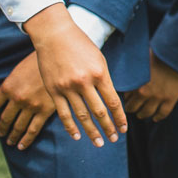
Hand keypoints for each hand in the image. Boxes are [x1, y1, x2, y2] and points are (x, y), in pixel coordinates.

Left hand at [0, 53, 55, 149]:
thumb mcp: (19, 70)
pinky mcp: (45, 111)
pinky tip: (21, 145)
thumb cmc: (38, 61)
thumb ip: (11, 85)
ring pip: (18, 127)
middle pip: (4, 119)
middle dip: (2, 128)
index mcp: (7, 86)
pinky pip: (33, 130)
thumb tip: (5, 98)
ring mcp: (31, 106)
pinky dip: (26, 140)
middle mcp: (17, 98)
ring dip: (12, 136)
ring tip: (10, 141)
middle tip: (1, 134)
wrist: (58, 56)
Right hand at [27, 3, 126, 145]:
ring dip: (92, 132)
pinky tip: (77, 136)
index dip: (119, 118)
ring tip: (99, 143)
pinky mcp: (54, 90)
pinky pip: (64, 113)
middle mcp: (84, 82)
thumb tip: (112, 100)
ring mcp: (67, 87)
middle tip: (114, 140)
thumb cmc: (80, 44)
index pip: (113, 102)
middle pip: (99, 112)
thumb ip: (104, 79)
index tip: (124, 128)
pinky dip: (71, 127)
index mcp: (99, 73)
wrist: (54, 34)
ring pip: (82, 116)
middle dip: (109, 128)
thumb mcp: (98, 58)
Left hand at [124, 55, 177, 122]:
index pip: (126, 97)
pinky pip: (162, 114)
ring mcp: (158, 97)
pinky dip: (158, 117)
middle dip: (132, 108)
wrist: (175, 54)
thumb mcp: (140, 61)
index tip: (128, 98)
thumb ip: (132, 70)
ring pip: (146, 113)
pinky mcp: (171, 99)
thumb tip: (124, 73)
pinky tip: (155, 118)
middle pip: (133, 108)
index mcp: (135, 83)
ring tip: (142, 113)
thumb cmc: (157, 53)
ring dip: (142, 114)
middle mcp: (145, 93)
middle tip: (133, 108)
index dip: (127, 98)